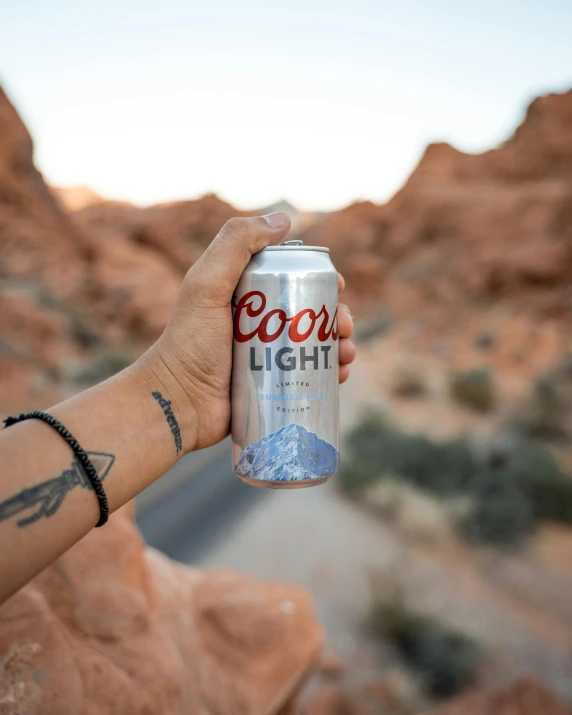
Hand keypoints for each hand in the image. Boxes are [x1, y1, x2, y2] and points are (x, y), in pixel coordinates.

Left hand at [140, 213, 355, 452]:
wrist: (180, 404)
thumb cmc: (190, 343)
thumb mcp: (207, 284)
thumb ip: (236, 243)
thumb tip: (284, 219)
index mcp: (244, 296)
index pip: (291, 279)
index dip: (319, 280)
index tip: (338, 286)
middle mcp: (257, 324)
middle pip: (309, 314)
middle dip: (336, 317)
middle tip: (345, 327)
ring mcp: (266, 358)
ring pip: (315, 346)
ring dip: (340, 346)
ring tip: (346, 354)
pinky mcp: (273, 387)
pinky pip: (309, 377)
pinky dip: (331, 374)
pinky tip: (341, 375)